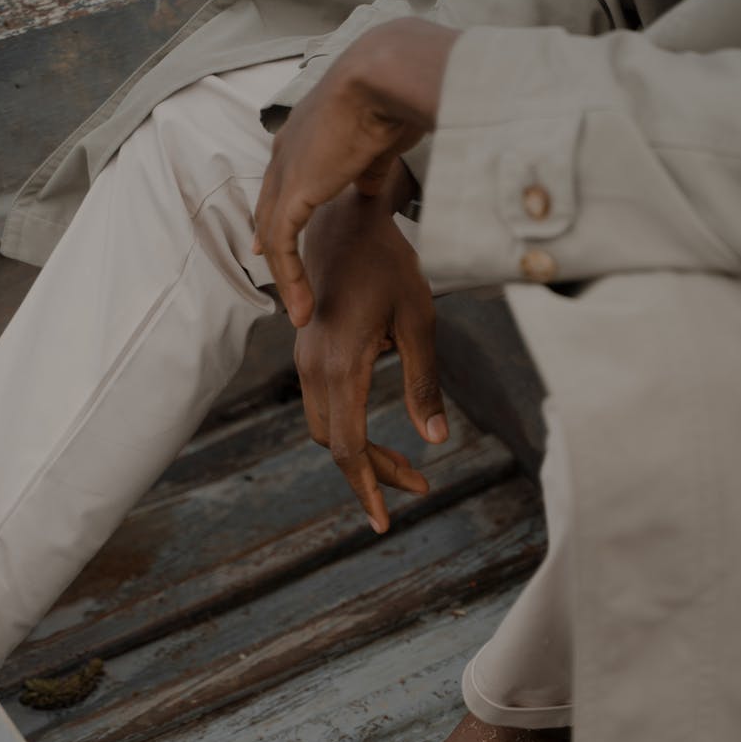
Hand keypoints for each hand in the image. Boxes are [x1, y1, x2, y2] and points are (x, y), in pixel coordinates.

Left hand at [253, 18, 459, 326]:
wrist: (384, 82)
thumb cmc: (392, 99)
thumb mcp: (377, 142)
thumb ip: (368, 168)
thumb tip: (370, 188)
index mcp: (303, 137)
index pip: (281, 186)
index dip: (278, 220)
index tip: (274, 249)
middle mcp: (285, 152)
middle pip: (268, 212)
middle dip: (273, 252)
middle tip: (285, 287)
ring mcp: (285, 173)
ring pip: (273, 236)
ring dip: (286, 279)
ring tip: (301, 312)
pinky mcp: (292, 193)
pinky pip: (283, 246)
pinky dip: (291, 279)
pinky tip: (301, 305)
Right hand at [296, 169, 447, 531]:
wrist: (345, 220)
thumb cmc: (389, 265)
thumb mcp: (420, 322)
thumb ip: (424, 383)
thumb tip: (436, 438)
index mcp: (340, 366)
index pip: (348, 448)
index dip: (369, 488)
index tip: (385, 521)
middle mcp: (313, 370)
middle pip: (337, 446)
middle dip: (375, 474)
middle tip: (421, 486)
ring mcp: (304, 362)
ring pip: (326, 431)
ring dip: (362, 455)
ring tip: (406, 467)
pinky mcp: (307, 355)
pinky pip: (323, 408)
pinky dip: (349, 431)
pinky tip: (380, 438)